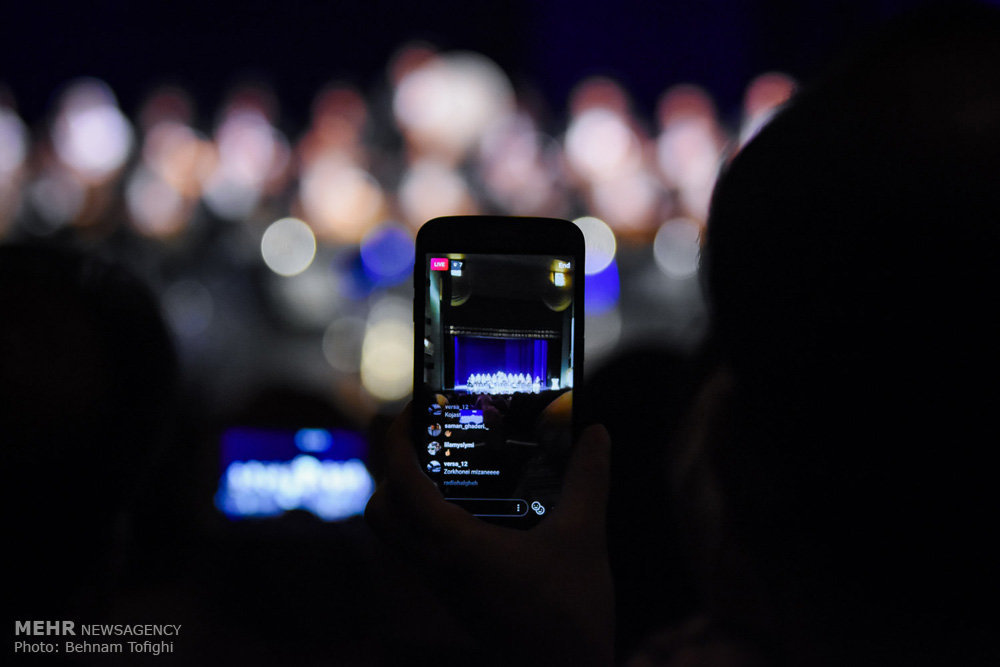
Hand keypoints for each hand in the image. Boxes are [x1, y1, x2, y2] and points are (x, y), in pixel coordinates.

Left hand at [365, 404, 614, 666]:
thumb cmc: (569, 614)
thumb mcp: (584, 538)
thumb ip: (589, 480)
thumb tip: (597, 433)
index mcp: (455, 547)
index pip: (401, 485)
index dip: (398, 442)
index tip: (413, 410)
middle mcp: (437, 565)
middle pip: (381, 511)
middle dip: (392, 469)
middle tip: (427, 438)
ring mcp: (443, 582)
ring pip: (398, 533)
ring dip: (408, 494)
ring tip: (450, 463)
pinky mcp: (456, 593)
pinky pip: (422, 547)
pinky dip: (429, 517)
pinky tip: (477, 503)